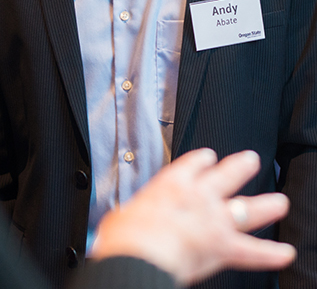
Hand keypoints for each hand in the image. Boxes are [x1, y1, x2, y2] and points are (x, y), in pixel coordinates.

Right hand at [90, 149, 295, 284]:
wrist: (141, 252)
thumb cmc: (127, 234)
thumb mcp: (124, 214)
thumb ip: (134, 214)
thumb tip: (124, 222)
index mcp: (171, 183)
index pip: (192, 164)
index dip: (202, 159)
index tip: (208, 157)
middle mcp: (198, 196)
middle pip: (226, 176)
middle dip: (241, 167)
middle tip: (252, 160)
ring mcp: (215, 220)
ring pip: (247, 208)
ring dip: (266, 205)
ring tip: (280, 202)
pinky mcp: (224, 247)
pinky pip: (254, 252)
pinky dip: (271, 254)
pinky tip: (286, 253)